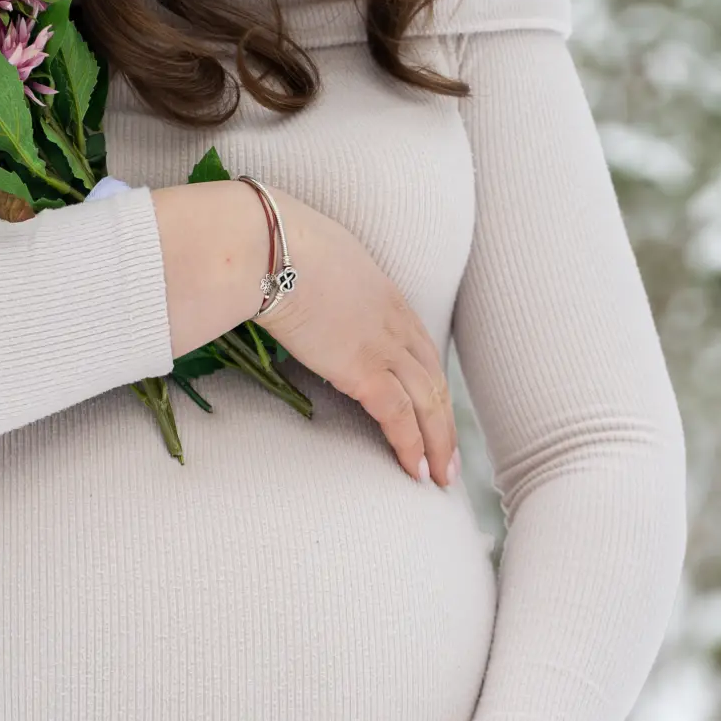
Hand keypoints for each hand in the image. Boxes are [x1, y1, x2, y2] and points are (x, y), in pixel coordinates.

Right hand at [261, 192, 459, 488]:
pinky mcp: (362, 368)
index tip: (436, 410)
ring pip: (428, 402)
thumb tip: (306, 297)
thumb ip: (326, 284)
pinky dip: (411, 444)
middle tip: (450, 459)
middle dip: (445, 422)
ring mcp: (382, 345)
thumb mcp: (317, 257)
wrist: (270, 247)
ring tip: (440, 476)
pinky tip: (414, 469)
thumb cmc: (278, 244)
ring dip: (438, 443)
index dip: (431, 383)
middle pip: (434, 379)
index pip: (421, 348)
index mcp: (386, 295)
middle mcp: (395, 321)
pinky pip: (398, 415)